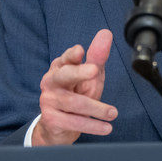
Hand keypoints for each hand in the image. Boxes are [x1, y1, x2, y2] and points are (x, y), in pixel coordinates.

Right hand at [31, 29, 116, 145]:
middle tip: (95, 71)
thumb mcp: (90, 76)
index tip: (80, 50)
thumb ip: (97, 57)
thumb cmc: (76, 95)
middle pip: (64, 75)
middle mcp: (51, 82)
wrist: (60, 127)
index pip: (66, 58)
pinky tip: (105, 127)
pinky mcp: (51, 119)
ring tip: (113, 113)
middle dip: (79, 72)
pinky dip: (92, 125)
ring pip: (73, 102)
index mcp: (60, 67)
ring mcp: (48, 100)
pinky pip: (73, 121)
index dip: (72, 54)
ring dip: (96, 108)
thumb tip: (106, 33)